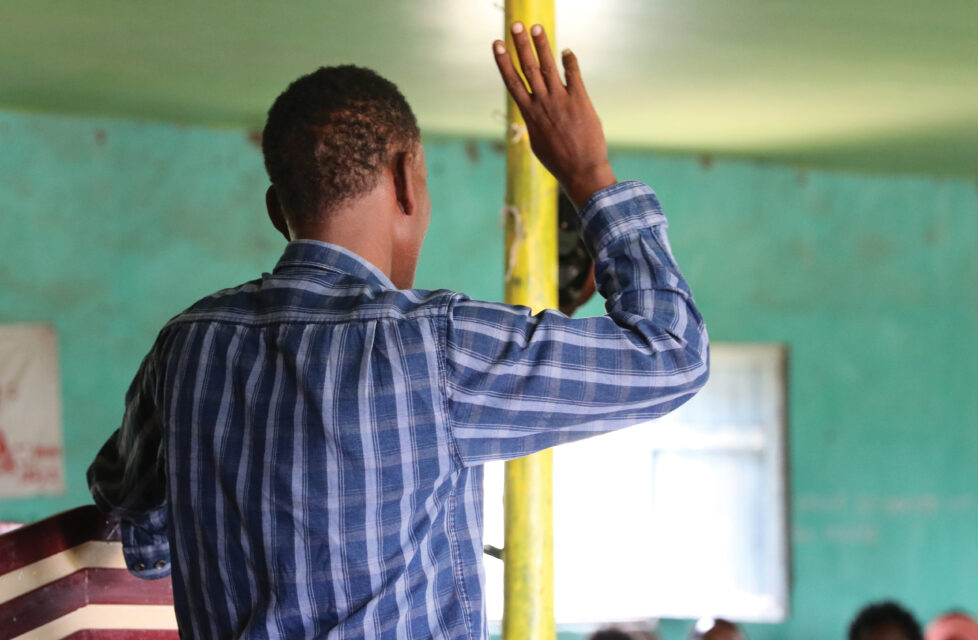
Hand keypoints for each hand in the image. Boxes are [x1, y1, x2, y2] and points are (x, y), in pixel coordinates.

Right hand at [493, 22, 616, 207]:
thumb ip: (534, 123)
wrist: (581, 171)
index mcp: (529, 114)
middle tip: (515, 25)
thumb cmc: (558, 161)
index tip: (497, 43)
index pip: (512, 81)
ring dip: (542, 46)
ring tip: (536, 28)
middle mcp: (542, 103)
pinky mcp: (580, 101)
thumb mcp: (538, 143)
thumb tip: (531, 115)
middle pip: (528, 68)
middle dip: (520, 45)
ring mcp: (561, 101)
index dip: (504, 61)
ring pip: (548, 67)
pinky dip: (569, 62)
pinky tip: (566, 51)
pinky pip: (573, 75)